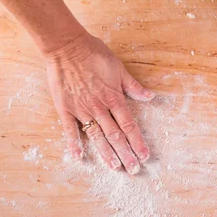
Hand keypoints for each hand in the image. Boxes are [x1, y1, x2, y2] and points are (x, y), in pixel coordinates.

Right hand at [46, 33, 154, 174]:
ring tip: (115, 167)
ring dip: (106, 153)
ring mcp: (82, 110)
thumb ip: (133, 86)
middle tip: (134, 169)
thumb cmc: (93, 53)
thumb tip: (150, 97)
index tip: (145, 156)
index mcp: (114, 98)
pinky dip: (73, 143)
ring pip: (97, 136)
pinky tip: (78, 157)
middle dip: (126, 154)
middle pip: (116, 136)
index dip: (138, 142)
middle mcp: (99, 108)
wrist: (66, 46)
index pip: (129, 125)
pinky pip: (70, 129)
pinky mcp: (65, 108)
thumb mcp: (118, 68)